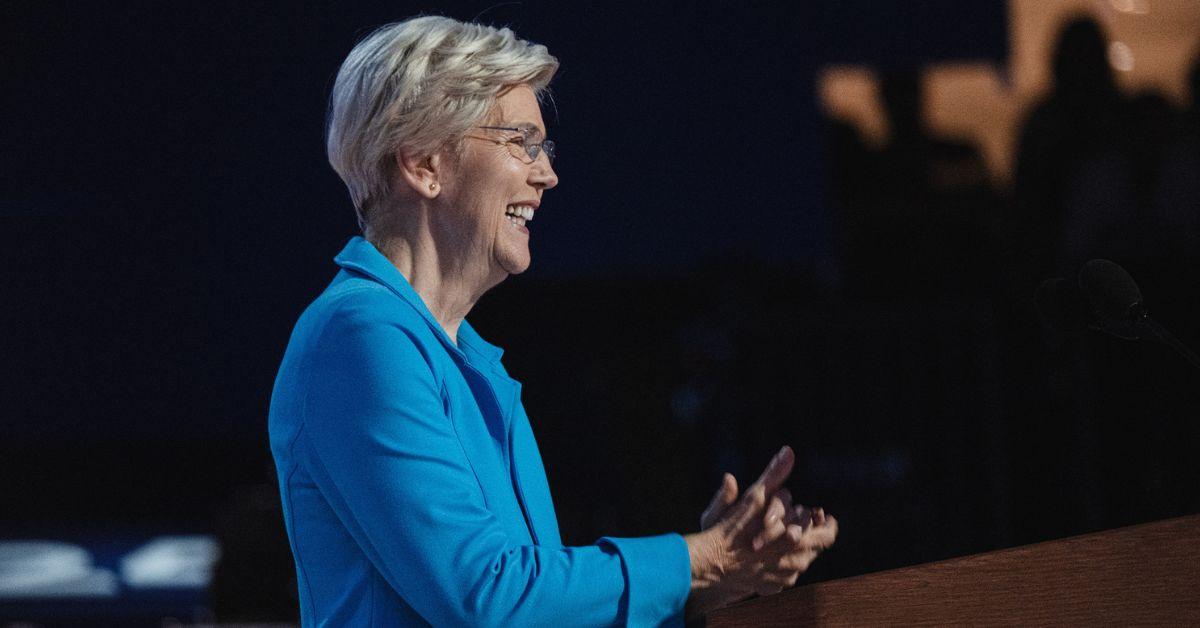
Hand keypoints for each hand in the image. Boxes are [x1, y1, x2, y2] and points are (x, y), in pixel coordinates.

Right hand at [684, 447, 837, 618]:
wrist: (709, 566)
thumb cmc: (731, 530)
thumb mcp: (753, 498)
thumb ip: (774, 475)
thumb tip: (788, 451)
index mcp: (801, 541)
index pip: (829, 534)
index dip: (826, 523)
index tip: (819, 514)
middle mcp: (797, 563)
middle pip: (816, 548)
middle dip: (810, 532)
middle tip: (800, 521)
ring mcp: (784, 578)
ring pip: (800, 561)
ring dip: (795, 548)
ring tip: (782, 535)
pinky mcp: (771, 588)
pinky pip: (784, 575)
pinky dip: (779, 563)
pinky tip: (766, 554)